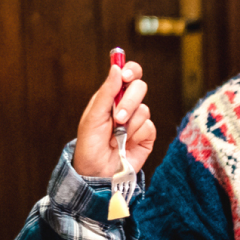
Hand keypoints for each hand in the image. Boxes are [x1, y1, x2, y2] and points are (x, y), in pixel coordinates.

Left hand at [72, 62, 155, 177]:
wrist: (98, 171)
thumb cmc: (90, 144)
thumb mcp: (93, 116)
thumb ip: (107, 92)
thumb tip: (117, 68)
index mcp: (111, 96)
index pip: (128, 75)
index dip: (131, 71)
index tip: (126, 77)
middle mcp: (126, 105)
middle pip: (140, 88)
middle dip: (129, 102)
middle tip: (117, 117)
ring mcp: (138, 120)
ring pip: (144, 109)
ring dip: (129, 124)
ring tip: (117, 137)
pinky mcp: (147, 135)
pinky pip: (149, 127)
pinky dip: (136, 136)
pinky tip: (127, 144)